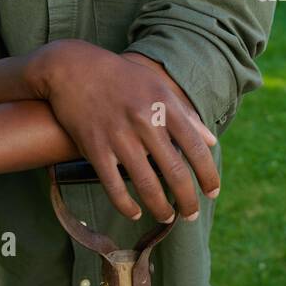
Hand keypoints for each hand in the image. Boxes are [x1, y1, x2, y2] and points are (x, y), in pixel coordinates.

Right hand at [36, 39, 219, 223]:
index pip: (196, 147)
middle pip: (174, 171)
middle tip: (191, 214)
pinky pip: (113, 185)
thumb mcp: (158, 87)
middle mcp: (145, 122)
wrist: (73, 68)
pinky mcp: (94, 147)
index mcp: (165, 106)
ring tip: (167, 217)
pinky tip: (134, 213)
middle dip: (187, 200)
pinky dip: (126, 205)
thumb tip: (211, 141)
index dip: (208, 175)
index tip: (212, 192)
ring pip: (146, 184)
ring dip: (160, 208)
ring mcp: (119, 136)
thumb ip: (186, 115)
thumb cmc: (122, 78)